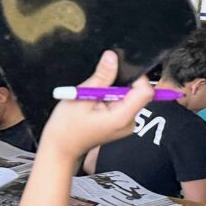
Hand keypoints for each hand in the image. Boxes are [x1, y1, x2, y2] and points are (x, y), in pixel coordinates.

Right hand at [38, 50, 153, 161]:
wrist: (60, 148)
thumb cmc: (66, 127)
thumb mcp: (81, 97)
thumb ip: (101, 77)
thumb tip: (112, 57)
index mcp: (122, 118)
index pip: (145, 92)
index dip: (136, 77)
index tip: (118, 71)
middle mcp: (130, 122)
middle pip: (138, 93)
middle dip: (121, 84)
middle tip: (99, 86)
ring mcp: (126, 124)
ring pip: (130, 97)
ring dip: (113, 91)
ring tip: (94, 97)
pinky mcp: (121, 123)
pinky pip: (123, 103)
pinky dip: (111, 98)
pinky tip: (96, 103)